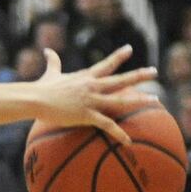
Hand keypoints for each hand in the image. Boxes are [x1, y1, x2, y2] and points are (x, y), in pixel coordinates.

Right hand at [33, 45, 157, 145]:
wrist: (34, 98)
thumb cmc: (41, 87)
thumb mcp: (50, 73)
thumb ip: (52, 61)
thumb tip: (47, 50)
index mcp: (85, 76)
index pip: (106, 64)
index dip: (118, 56)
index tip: (130, 49)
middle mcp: (92, 86)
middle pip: (121, 79)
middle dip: (139, 75)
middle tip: (154, 71)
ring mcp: (91, 100)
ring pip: (121, 100)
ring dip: (139, 99)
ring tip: (155, 99)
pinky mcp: (86, 115)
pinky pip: (107, 125)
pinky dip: (118, 133)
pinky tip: (128, 142)